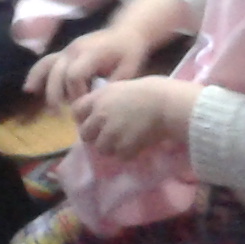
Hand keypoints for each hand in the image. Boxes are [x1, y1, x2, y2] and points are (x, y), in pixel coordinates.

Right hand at [28, 23, 157, 106]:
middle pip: (58, 72)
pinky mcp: (65, 52)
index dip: (76, 93)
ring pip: (48, 65)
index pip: (75, 74)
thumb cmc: (129, 53)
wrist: (126, 31)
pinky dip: (36, 74)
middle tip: (59, 116)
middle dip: (56, 95)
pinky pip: (47, 62)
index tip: (84, 105)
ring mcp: (68, 49)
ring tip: (40, 103)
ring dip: (42, 85)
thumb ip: (111, 86)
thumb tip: (95, 104)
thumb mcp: (128, 70)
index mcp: (92, 52)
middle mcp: (76, 49)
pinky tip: (29, 89)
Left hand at [73, 75, 197, 158]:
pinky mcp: (122, 148)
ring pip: (101, 148)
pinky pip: (120, 156)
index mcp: (100, 97)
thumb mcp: (124, 87)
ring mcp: (110, 133)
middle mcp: (100, 116)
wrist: (168, 104)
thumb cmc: (153, 89)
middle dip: (95, 136)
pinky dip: (128, 153)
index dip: (84, 117)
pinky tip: (139, 145)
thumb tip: (105, 111)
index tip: (94, 121)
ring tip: (127, 141)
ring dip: (111, 147)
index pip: (76, 111)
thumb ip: (109, 100)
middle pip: (85, 134)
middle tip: (110, 135)